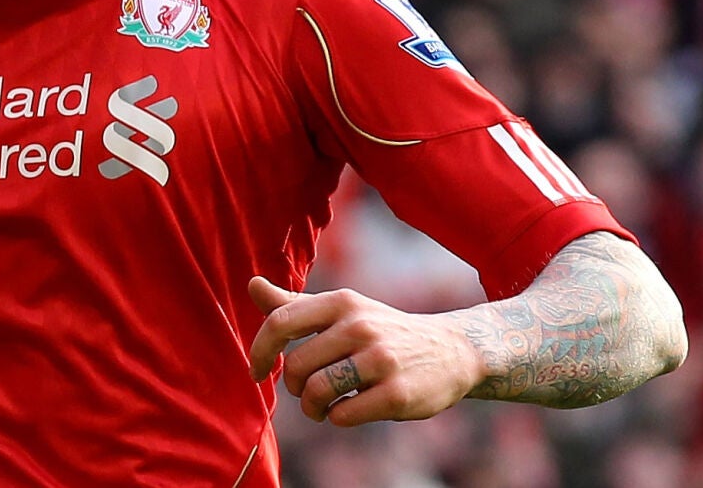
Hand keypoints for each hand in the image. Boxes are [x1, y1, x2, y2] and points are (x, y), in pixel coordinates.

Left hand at [246, 277, 483, 425]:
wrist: (450, 351)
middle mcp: (360, 326)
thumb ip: (294, 304)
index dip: (261, 351)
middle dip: (294, 387)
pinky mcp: (397, 394)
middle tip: (307, 392)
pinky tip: (347, 411)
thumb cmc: (380, 331)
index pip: (280, 322)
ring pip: (318, 391)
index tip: (257, 371)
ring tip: (320, 407)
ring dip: (312, 407)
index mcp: (341, 302)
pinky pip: (343, 415)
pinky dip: (336, 418)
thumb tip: (252, 285)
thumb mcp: (342, 310)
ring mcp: (381, 360)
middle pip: (297, 366)